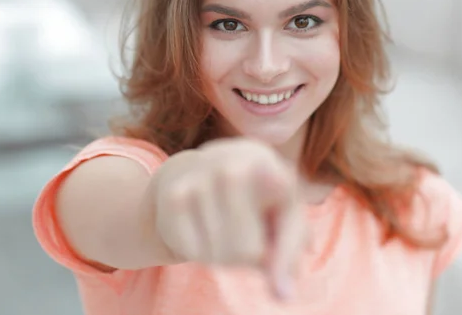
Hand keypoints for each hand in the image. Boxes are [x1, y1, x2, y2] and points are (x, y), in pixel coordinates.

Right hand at [153, 138, 306, 298]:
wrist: (201, 167)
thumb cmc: (258, 197)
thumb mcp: (286, 216)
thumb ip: (289, 253)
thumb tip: (283, 295)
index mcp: (269, 167)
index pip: (283, 228)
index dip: (281, 258)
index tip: (284, 287)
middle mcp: (232, 167)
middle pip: (245, 253)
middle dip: (248, 256)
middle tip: (247, 231)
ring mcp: (200, 179)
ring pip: (218, 256)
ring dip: (223, 253)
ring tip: (224, 222)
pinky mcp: (173, 196)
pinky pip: (191, 252)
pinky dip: (199, 250)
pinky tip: (202, 223)